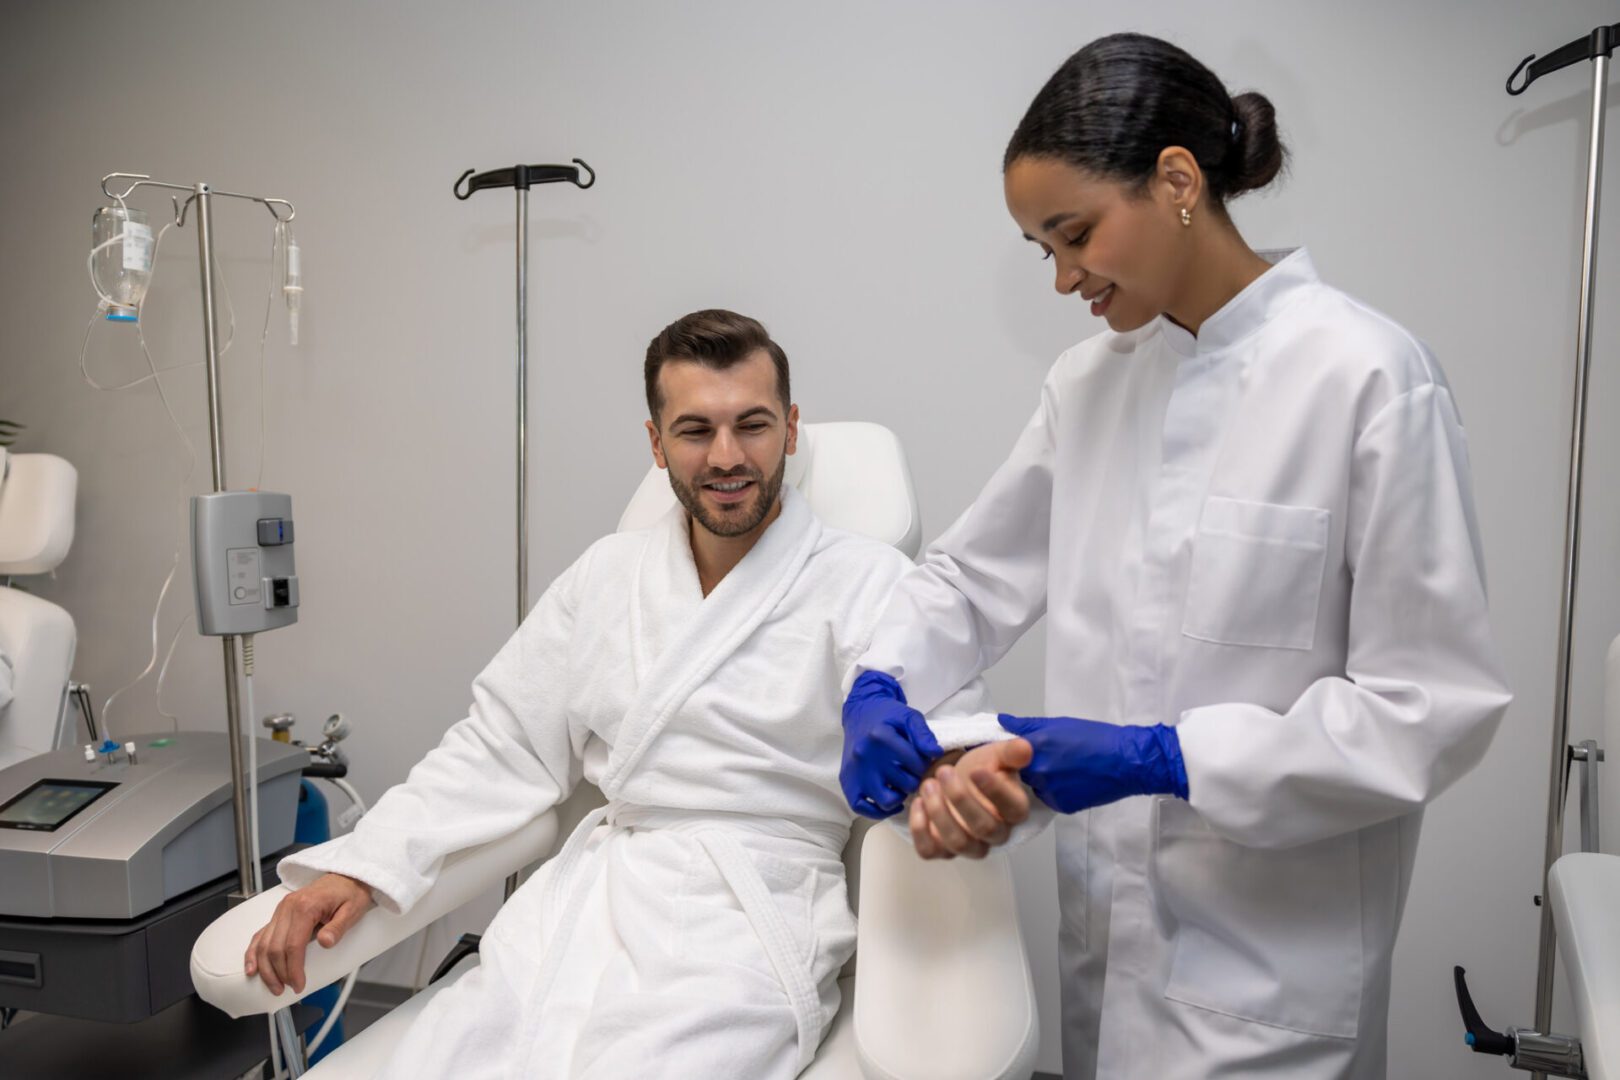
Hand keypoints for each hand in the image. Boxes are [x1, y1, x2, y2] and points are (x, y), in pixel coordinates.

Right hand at [244, 873, 373, 994]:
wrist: (346, 877)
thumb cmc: (350, 893)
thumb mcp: (352, 910)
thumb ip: (338, 927)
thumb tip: (326, 942)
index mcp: (306, 906)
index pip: (293, 945)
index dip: (293, 969)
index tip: (298, 984)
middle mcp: (288, 907)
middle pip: (275, 947)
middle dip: (279, 973)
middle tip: (288, 988)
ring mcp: (281, 911)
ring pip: (264, 944)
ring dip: (266, 968)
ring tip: (274, 986)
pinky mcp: (279, 914)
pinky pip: (261, 935)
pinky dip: (254, 953)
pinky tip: (252, 968)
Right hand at [841, 671, 943, 819]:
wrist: (861, 714)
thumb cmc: (888, 717)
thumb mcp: (909, 716)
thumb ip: (923, 734)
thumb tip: (936, 754)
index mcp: (881, 737)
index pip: (916, 764)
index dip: (925, 764)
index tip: (921, 759)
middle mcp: (865, 756)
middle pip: (905, 783)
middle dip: (915, 779)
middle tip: (912, 772)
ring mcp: (855, 772)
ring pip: (886, 800)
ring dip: (900, 796)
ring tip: (901, 785)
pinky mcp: (847, 782)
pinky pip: (862, 808)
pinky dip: (878, 810)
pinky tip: (890, 801)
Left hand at [909, 739, 1032, 859]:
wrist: (957, 779)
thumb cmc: (980, 770)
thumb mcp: (996, 755)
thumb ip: (1011, 752)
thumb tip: (1025, 747)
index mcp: (1014, 810)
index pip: (1013, 809)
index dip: (995, 791)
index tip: (977, 771)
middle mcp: (995, 834)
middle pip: (985, 828)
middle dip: (961, 798)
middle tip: (944, 772)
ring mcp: (968, 844)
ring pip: (958, 843)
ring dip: (940, 813)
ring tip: (928, 784)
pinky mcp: (942, 848)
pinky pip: (930, 850)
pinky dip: (920, 829)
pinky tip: (918, 803)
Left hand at [997, 714, 1186, 814]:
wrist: (1127, 761)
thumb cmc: (1096, 737)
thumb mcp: (1059, 724)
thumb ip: (1026, 725)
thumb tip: (1001, 721)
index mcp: (1036, 746)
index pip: (1007, 754)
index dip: (1015, 754)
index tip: (1022, 752)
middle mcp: (1039, 771)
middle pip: (1021, 772)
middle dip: (1031, 767)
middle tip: (1053, 759)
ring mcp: (1050, 791)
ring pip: (1035, 787)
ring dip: (1043, 781)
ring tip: (1066, 770)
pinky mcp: (1062, 806)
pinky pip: (1050, 799)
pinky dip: (1056, 792)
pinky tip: (1072, 782)